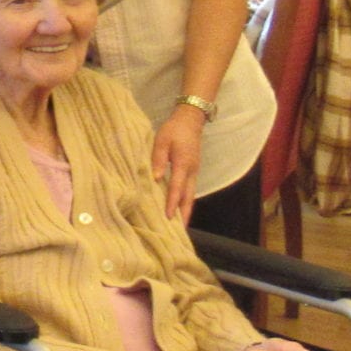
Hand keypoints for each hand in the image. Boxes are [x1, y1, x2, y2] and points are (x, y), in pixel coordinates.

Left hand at [151, 107, 206, 222]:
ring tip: (181, 224)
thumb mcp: (161, 141)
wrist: (190, 120)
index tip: (168, 217)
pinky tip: (180, 207)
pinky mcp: (193, 170)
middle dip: (184, 213)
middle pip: (188, 196)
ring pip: (191, 194)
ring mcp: (194, 171)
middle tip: (180, 230)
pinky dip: (186, 200)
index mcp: (182, 164)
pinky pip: (190, 188)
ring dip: (186, 209)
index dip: (172, 203)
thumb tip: (155, 178)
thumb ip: (157, 159)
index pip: (176, 188)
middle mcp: (191, 171)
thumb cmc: (174, 130)